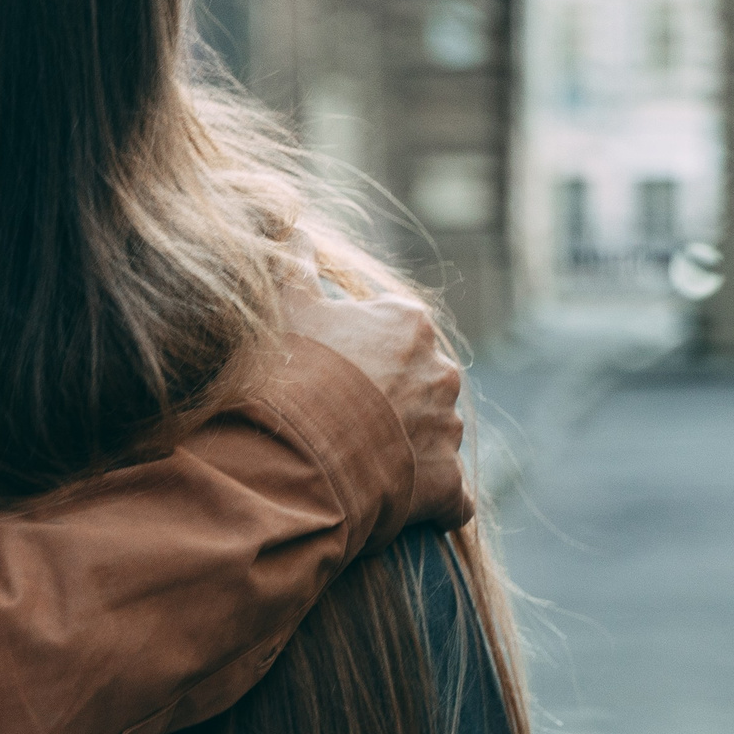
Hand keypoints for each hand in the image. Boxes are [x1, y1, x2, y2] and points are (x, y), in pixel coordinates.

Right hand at [280, 286, 471, 531]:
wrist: (295, 457)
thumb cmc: (288, 373)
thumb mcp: (283, 307)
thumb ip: (294, 264)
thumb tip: (296, 227)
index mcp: (408, 323)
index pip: (392, 328)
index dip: (355, 348)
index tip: (325, 367)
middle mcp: (441, 371)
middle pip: (417, 380)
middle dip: (387, 396)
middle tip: (336, 415)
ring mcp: (447, 430)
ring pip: (433, 432)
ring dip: (405, 445)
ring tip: (355, 460)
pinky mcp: (447, 484)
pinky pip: (450, 495)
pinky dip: (432, 500)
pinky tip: (401, 505)